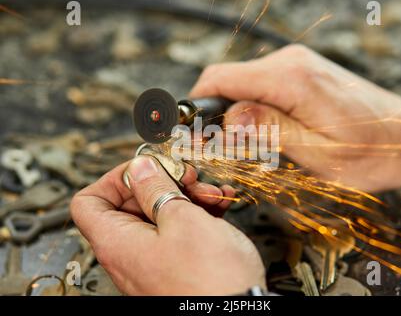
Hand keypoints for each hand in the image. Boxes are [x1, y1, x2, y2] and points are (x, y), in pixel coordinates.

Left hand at [70, 156, 265, 294]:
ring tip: (212, 193)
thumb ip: (156, 188)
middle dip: (163, 182)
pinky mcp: (178, 263)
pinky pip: (179, 230)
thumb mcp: (183, 220)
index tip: (146, 168)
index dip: (114, 178)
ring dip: (187, 196)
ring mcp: (155, 259)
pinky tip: (220, 205)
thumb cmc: (211, 280)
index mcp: (119, 242)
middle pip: (132, 204)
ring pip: (161, 214)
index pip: (89, 202)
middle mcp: (131, 253)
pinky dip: (197, 213)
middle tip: (189, 177)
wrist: (242, 312)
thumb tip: (139, 168)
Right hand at [190, 45, 400, 191]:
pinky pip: (261, 87)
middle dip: (213, 114)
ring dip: (234, 115)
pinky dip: (251, 109)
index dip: (195, 104)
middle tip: (217, 150)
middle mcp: (291, 64)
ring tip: (245, 148)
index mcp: (291, 80)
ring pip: (243, 85)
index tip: (188, 132)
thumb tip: (228, 117)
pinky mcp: (301, 74)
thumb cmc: (372, 151)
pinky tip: (263, 134)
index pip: (221, 79)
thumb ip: (270, 130)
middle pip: (228, 81)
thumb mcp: (319, 153)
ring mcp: (297, 66)